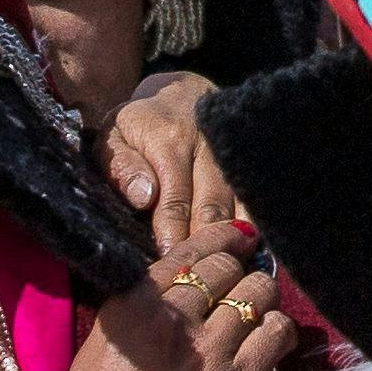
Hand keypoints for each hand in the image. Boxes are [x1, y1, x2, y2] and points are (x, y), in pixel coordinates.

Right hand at [55, 229, 287, 370]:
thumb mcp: (100, 348)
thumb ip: (139, 310)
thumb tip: (184, 284)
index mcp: (130, 307)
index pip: (189, 250)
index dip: (221, 240)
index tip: (236, 241)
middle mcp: (171, 319)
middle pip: (228, 268)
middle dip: (239, 271)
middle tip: (243, 283)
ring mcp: (209, 349)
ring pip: (258, 294)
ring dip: (261, 299)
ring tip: (254, 313)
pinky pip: (277, 331)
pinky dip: (278, 329)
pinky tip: (268, 339)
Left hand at [104, 71, 239, 260]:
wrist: (180, 93)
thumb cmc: (136, 125)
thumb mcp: (112, 136)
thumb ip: (121, 166)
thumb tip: (143, 197)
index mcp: (170, 142)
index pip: (174, 198)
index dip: (173, 233)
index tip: (169, 262)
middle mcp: (210, 148)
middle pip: (212, 207)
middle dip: (205, 244)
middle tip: (199, 277)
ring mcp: (237, 155)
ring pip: (241, 205)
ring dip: (236, 240)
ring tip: (232, 273)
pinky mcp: (254, 161)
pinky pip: (258, 198)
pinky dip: (259, 226)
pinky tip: (257, 254)